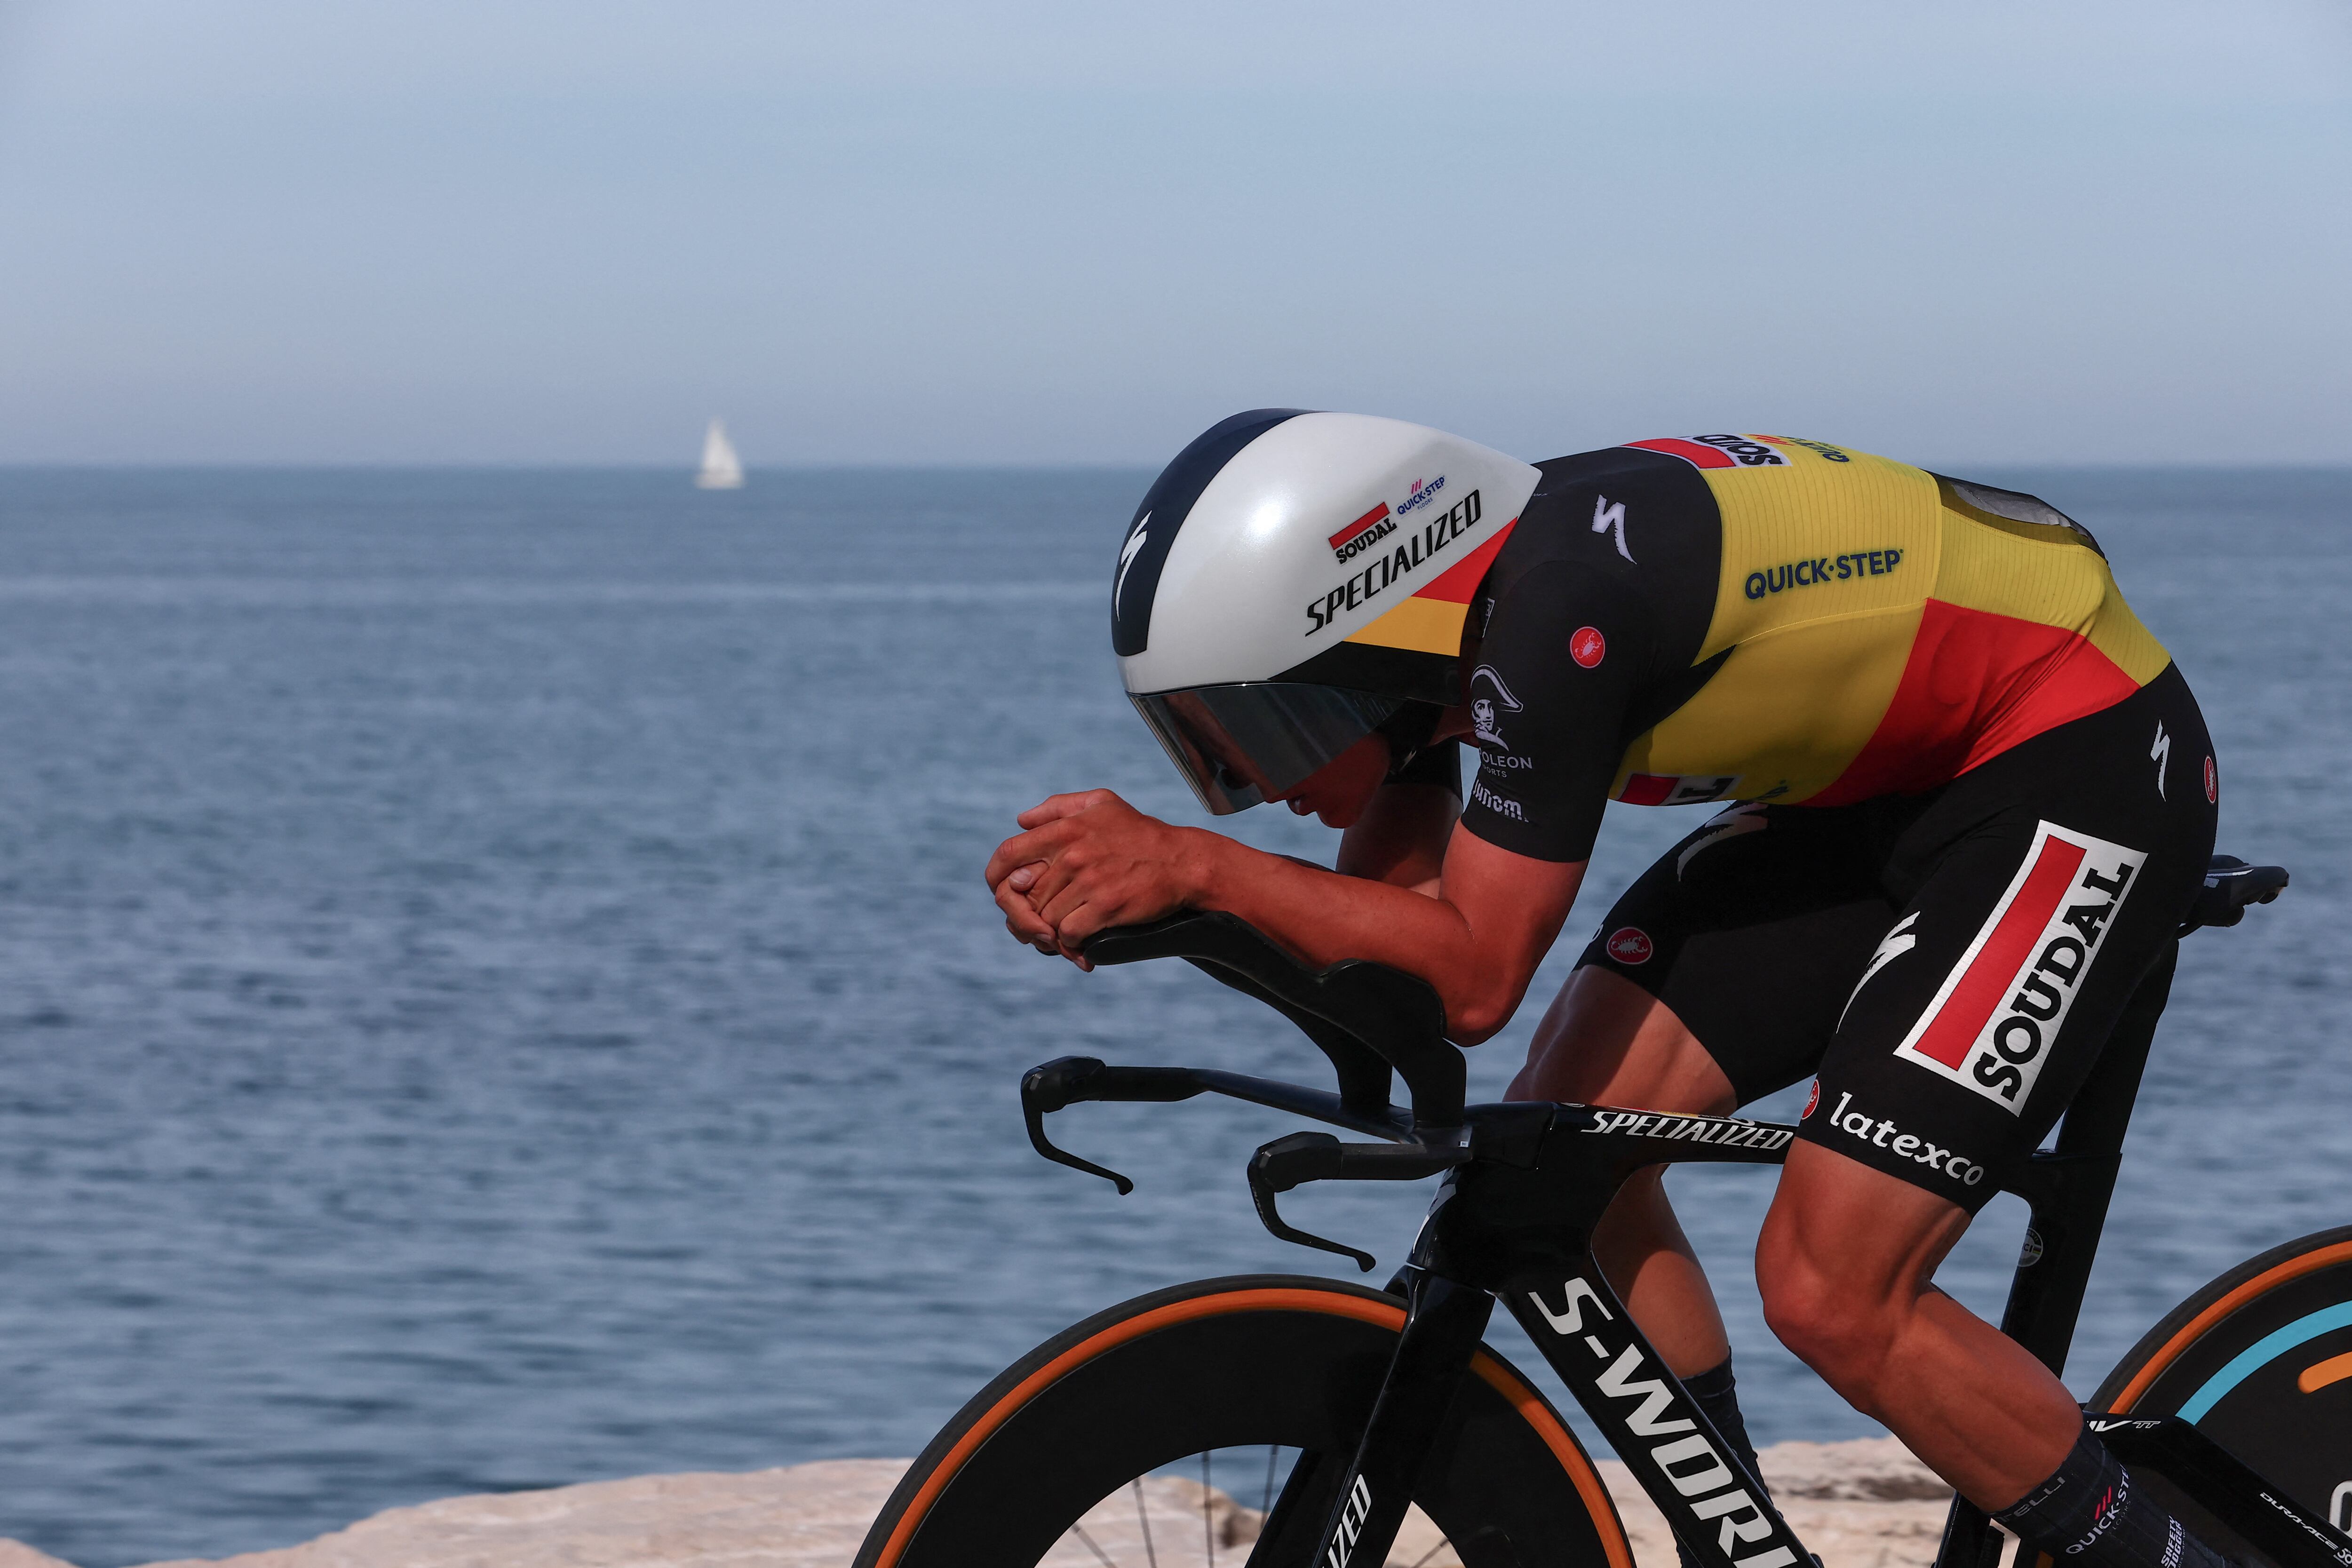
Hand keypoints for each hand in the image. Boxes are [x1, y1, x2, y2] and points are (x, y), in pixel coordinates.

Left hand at [983, 790, 1207, 966]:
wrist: (1182, 862)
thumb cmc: (1140, 833)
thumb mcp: (1100, 803)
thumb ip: (1057, 807)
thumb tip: (1021, 821)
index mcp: (1065, 829)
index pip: (1008, 854)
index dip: (995, 877)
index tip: (1001, 889)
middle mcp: (1072, 854)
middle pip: (1027, 895)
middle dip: (1030, 912)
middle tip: (1042, 920)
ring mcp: (1089, 881)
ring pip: (1046, 917)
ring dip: (1052, 929)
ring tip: (1065, 931)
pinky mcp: (1106, 906)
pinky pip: (1069, 933)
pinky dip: (1071, 941)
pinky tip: (1083, 937)